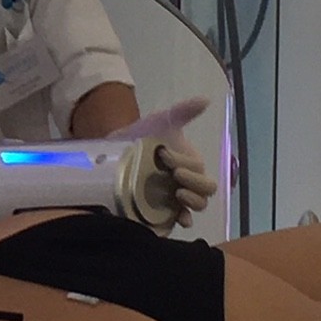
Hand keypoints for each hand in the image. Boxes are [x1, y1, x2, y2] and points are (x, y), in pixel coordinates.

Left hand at [108, 98, 217, 227]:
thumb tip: (206, 100)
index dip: (185, 162)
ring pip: (197, 206)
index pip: (199, 169)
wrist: (114, 152)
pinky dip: (182, 221)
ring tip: (177, 194)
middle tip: (174, 175)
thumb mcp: (161, 121)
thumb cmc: (141, 135)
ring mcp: (175, 199)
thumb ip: (183, 111)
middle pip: (206, 190)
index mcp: (191, 163)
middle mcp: (187, 183)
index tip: (164, 155)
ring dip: (192, 203)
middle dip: (194, 183)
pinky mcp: (161, 212)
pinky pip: (178, 220)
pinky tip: (178, 219)